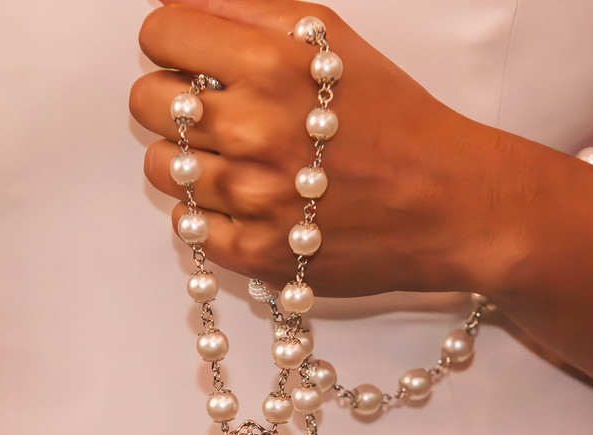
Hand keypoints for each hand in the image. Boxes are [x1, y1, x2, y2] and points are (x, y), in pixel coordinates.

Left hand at [130, 0, 507, 296]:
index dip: (175, 42)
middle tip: (216, 111)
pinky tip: (251, 201)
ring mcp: (251, 197)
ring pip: (159, 167)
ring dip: (189, 159)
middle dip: (174, 99)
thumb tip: (179, 3)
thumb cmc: (394, 117)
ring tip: (239, 160)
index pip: (160, 33)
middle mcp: (253, 130)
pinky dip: (209, 213)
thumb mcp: (331, 38)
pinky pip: (186, 225)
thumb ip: (248, 10)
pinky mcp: (255, 252)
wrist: (446, 202)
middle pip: (146, 101)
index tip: (194, 58)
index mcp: (271, 63)